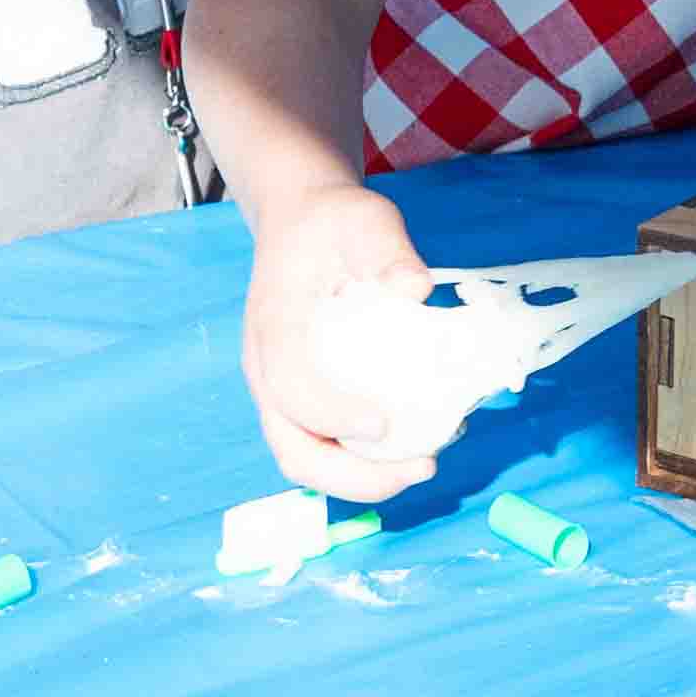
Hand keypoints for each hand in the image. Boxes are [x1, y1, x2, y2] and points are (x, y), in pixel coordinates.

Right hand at [237, 180, 435, 502]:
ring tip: (425, 466)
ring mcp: (284, 389)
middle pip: (293, 448)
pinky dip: (365, 460)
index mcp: (275, 328)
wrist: (304, 221)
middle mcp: (270, 371)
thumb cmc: (334, 223)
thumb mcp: (366, 218)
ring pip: (308, 457)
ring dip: (362, 477)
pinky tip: (417, 445)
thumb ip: (389, 250)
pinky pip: (326, 443)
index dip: (332, 414)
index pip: (290, 387)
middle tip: (422, 468)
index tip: (384, 424)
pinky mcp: (307, 396)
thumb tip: (418, 289)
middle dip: (353, 476)